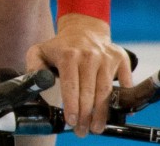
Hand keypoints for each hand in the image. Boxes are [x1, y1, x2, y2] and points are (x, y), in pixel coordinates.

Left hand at [26, 14, 132, 136]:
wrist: (83, 29)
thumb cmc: (60, 46)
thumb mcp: (40, 51)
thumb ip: (34, 67)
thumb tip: (37, 82)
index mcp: (68, 55)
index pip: (71, 84)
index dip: (72, 104)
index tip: (71, 121)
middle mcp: (89, 55)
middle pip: (89, 91)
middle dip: (85, 115)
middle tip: (82, 131)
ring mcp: (106, 57)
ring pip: (106, 90)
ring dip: (102, 112)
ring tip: (96, 128)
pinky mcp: (121, 58)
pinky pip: (125, 81)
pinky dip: (124, 98)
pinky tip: (118, 114)